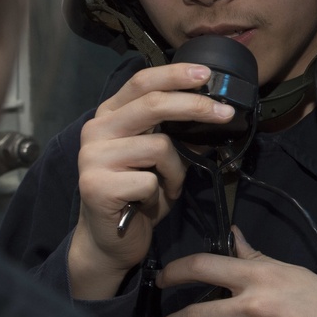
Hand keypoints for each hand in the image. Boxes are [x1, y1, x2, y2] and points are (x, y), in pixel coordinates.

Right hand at [68, 63, 234, 298]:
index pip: (142, 82)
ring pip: (158, 147)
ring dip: (175, 171)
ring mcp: (91, 157)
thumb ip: (176, 133)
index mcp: (109, 115)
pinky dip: (160, 194)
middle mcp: (95, 130)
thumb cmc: (137, 195)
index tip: (206, 74)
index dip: (175, 74)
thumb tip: (215, 111)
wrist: (109, 242)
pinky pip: (150, 181)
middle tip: (225, 113)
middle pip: (152, 104)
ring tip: (166, 187)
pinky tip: (146, 204)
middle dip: (195, 106)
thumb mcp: (160, 159)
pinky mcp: (95, 185)